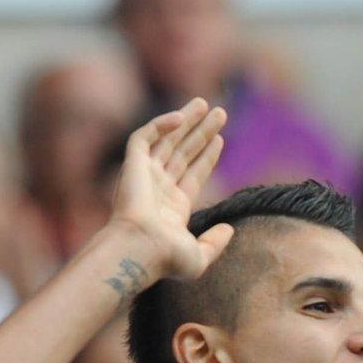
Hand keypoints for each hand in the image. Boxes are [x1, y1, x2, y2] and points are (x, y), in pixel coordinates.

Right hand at [106, 98, 232, 286]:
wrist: (141, 249)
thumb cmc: (166, 259)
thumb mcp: (200, 256)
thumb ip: (215, 243)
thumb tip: (229, 230)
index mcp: (173, 207)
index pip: (193, 173)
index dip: (207, 156)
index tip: (221, 139)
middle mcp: (158, 188)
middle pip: (183, 152)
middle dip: (201, 132)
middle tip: (220, 113)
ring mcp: (144, 175)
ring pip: (167, 140)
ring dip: (186, 121)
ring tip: (206, 104)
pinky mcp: (132, 165)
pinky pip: (144, 137)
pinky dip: (161, 125)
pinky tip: (182, 118)